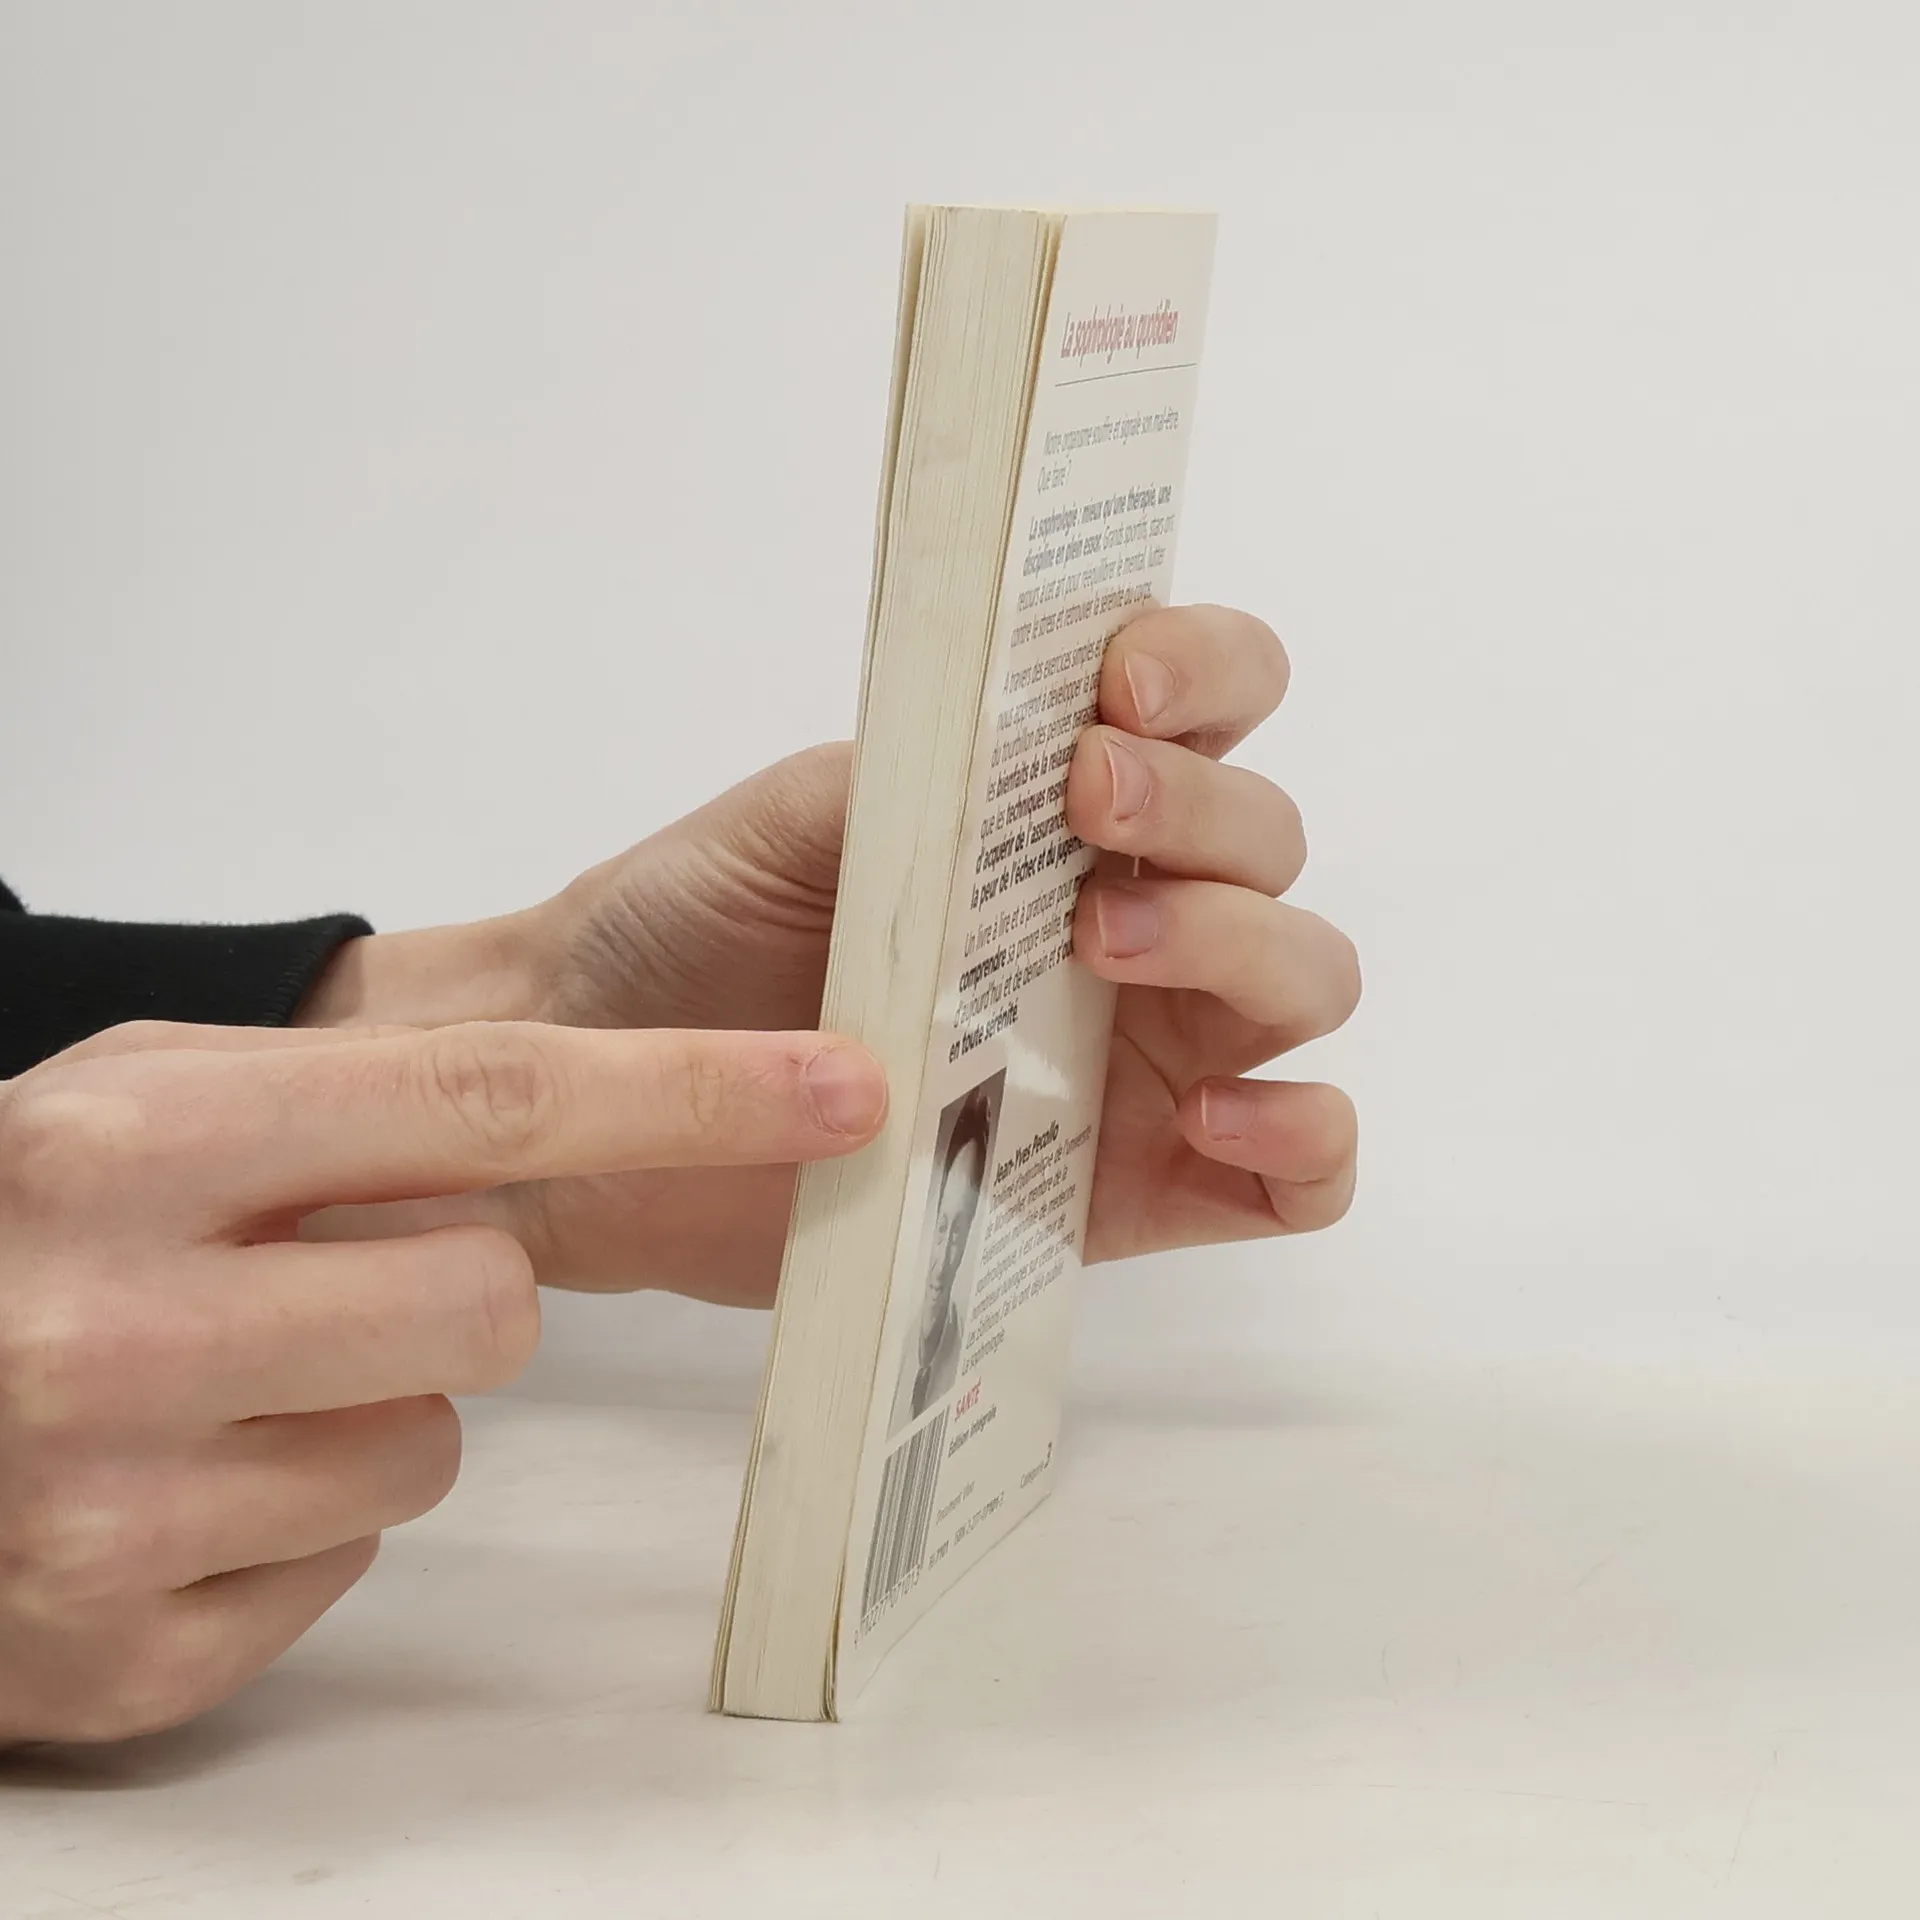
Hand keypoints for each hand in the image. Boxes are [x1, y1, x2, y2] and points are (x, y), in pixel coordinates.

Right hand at [0, 1019, 882, 1741]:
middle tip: (337, 1275)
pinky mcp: (127, 1655)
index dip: (693, 1090)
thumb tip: (599, 1102)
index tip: (838, 1086)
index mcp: (136, 1142)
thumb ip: (345, 1093)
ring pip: (434, 1442)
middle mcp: (115, 1323)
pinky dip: (302, 1512)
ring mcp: (116, 1508)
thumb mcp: (139, 1105)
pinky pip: (349, 1561)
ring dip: (376, 1401)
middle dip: (461, 1284)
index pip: (493, 1099)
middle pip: (493, 1299)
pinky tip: (193, 1473)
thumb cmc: (15, 1230)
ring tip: (240, 1374)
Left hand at [302, 603, 1358, 1300]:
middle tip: (1085, 817)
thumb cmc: (695, 929)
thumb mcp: (799, 812)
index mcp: (1064, 804)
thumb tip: (1053, 740)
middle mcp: (1134, 914)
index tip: (1122, 692)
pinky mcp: (1133, 1189)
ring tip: (1100, 957)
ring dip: (1246, 949)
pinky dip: (1305, 1142)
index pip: (1214, 701)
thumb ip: (933, 767)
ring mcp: (1145, 1053)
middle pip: (1269, 845)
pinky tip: (1217, 1124)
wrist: (603, 1096)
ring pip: (1305, 984)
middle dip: (1202, 818)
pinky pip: (1297, 1177)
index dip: (1210, 671)